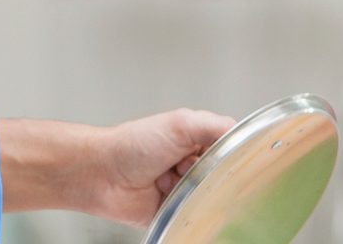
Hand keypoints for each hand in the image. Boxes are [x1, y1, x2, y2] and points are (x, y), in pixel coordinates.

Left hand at [73, 108, 236, 226]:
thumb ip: (214, 125)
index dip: (230, 154)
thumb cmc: (132, 145)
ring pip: (210, 197)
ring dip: (195, 192)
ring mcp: (184, 189)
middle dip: (209, 174)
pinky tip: (174, 201)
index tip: (224, 156)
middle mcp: (192, 164)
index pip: (231, 148)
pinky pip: (195, 218)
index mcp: (197, 140)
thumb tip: (241, 132)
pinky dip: (189, 212)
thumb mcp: (180, 124)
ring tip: (172, 182)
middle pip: (223, 174)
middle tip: (188, 167)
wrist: (102, 175)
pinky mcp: (176, 212)